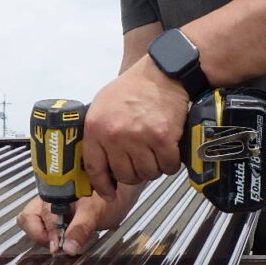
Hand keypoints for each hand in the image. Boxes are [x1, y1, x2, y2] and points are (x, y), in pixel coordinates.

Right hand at [16, 185, 141, 255]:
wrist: (120, 194)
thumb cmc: (108, 198)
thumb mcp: (95, 213)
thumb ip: (80, 230)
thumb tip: (68, 249)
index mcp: (53, 192)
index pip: (33, 216)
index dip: (43, 233)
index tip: (56, 247)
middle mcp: (46, 198)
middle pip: (29, 220)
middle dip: (42, 235)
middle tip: (58, 246)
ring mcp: (48, 206)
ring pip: (32, 222)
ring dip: (43, 236)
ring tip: (59, 243)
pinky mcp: (54, 215)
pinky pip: (42, 226)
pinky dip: (49, 236)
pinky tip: (62, 240)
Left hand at [82, 56, 188, 200]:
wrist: (162, 72)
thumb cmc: (133, 88)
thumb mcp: (102, 105)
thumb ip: (97, 134)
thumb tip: (98, 165)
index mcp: (97, 128)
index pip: (95, 168)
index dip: (102, 185)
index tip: (109, 192)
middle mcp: (116, 135)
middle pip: (124, 176)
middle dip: (133, 174)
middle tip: (140, 162)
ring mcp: (140, 138)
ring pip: (147, 174)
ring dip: (153, 168)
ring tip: (154, 154)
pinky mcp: (163, 139)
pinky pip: (167, 167)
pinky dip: (170, 164)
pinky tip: (168, 152)